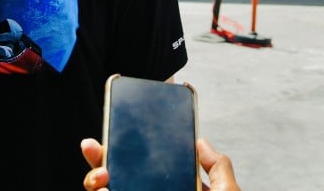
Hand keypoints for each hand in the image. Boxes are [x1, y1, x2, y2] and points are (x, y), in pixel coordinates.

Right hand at [80, 137, 239, 190]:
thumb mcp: (226, 190)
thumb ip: (217, 166)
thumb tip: (200, 142)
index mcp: (173, 190)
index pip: (144, 168)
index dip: (123, 152)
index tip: (106, 138)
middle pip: (119, 180)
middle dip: (100, 165)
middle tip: (96, 154)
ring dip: (97, 184)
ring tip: (102, 180)